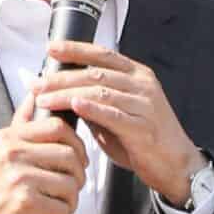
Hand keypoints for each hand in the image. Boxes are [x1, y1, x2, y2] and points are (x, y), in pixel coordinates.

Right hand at [0, 91, 86, 213]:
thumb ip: (19, 125)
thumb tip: (32, 94)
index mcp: (7, 139)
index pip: (56, 127)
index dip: (76, 143)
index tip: (77, 159)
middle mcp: (11, 155)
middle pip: (69, 155)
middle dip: (78, 176)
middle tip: (72, 188)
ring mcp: (18, 178)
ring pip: (69, 184)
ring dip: (70, 202)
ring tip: (59, 208)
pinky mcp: (25, 204)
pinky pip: (62, 209)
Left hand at [32, 40, 198, 204]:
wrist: (176, 165)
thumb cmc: (143, 139)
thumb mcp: (118, 113)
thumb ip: (95, 101)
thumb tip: (63, 92)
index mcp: (137, 75)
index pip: (103, 55)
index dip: (76, 49)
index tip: (51, 49)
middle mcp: (142, 85)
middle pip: (96, 73)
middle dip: (62, 76)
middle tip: (37, 82)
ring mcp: (145, 105)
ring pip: (100, 91)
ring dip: (68, 93)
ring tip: (45, 98)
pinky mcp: (143, 127)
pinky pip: (114, 114)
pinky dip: (92, 108)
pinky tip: (74, 106)